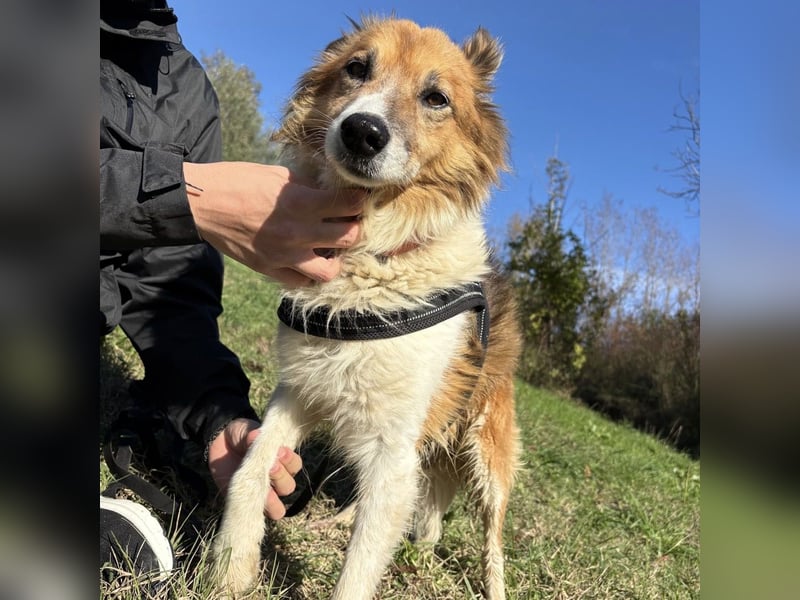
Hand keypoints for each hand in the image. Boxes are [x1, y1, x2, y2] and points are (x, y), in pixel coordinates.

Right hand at [184, 162, 363, 286]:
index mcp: (301, 202)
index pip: (349, 204)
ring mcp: (284, 255)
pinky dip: (309, 274)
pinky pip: (301, 282)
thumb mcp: (278, 174)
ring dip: (335, 259)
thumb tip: (330, 191)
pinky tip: (308, 260)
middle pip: (349, 238)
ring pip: (329, 271)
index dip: (358, 200)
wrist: (202, 204)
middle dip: (354, 228)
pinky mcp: (269, 269)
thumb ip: (308, 186)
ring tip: (330, 249)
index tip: (357, 198)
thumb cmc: (237, 181)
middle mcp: (298, 232)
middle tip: (347, 222)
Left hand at [207, 418, 302, 519]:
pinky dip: (260, 511)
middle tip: (271, 465)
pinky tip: (256, 501)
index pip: (295, 466)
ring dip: (274, 500)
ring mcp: (262, 494)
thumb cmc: (242, 435)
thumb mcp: (248, 431)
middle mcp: (276, 480)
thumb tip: (256, 436)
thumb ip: (253, 435)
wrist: (221, 442)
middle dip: (281, 476)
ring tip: (266, 488)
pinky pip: (259, 515)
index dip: (290, 461)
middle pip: (289, 487)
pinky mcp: (247, 503)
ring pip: (279, 508)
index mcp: (282, 461)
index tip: (280, 451)